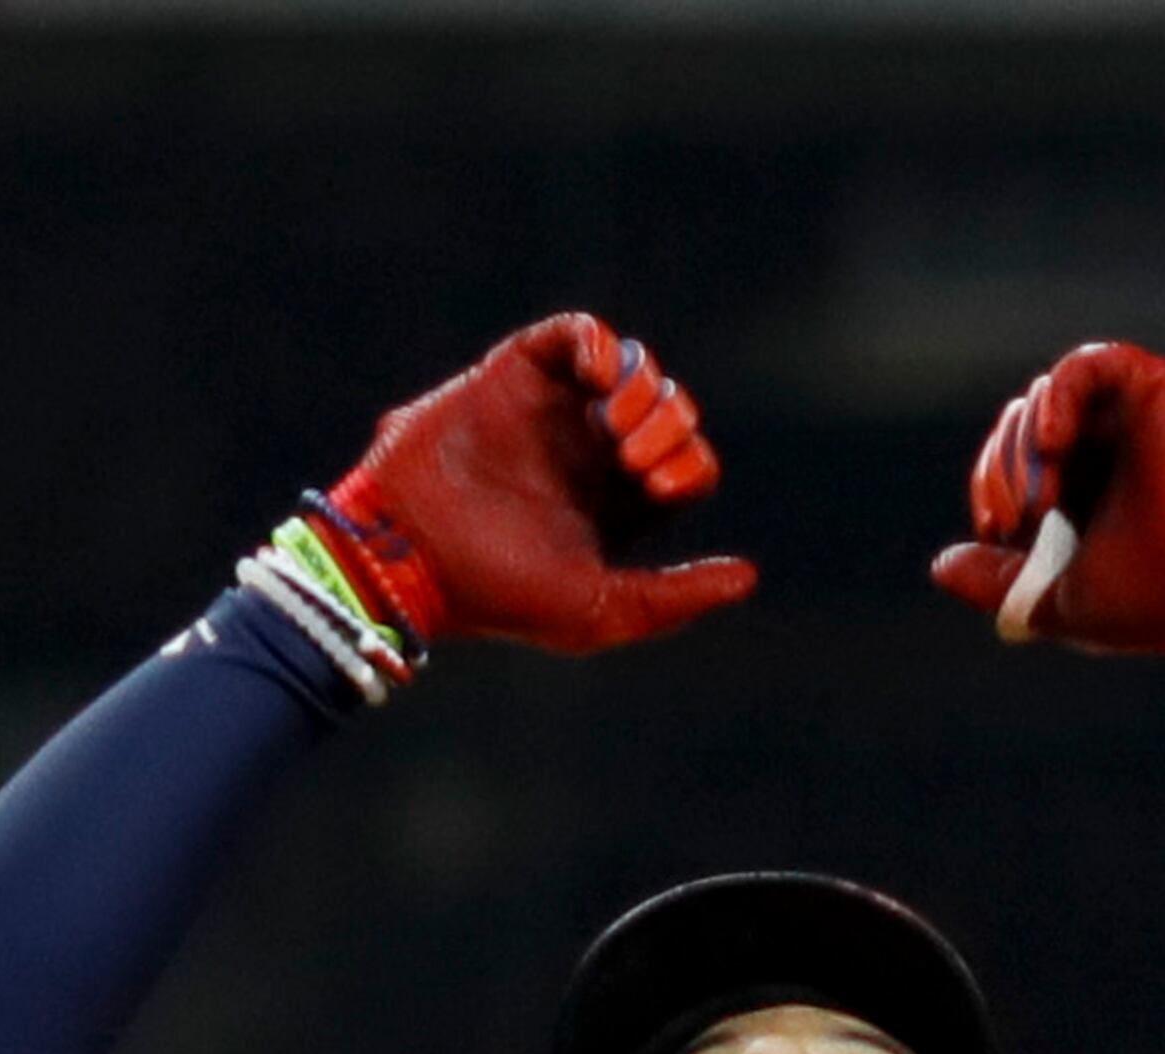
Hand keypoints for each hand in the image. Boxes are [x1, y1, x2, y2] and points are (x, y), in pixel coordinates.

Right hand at [321, 314, 756, 656]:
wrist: (417, 555)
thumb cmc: (501, 593)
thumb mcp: (599, 611)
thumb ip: (674, 597)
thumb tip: (747, 576)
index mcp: (617, 505)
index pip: (689, 464)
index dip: (687, 465)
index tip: (653, 489)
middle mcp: (592, 452)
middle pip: (670, 410)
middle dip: (669, 425)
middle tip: (635, 459)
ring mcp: (558, 408)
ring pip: (634, 366)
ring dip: (642, 389)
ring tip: (613, 427)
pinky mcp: (520, 372)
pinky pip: (580, 332)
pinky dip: (599, 344)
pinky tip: (594, 379)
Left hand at [930, 339, 1164, 683]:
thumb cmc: (1152, 601)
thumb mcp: (1054, 598)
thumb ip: (998, 582)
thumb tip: (941, 565)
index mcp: (1089, 492)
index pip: (1016, 464)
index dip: (993, 486)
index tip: (997, 528)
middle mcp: (1109, 449)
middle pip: (1024, 426)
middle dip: (1005, 468)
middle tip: (1018, 516)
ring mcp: (1131, 416)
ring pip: (1047, 397)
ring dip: (1026, 444)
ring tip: (1043, 495)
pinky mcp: (1153, 387)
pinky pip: (1085, 365)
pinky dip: (1058, 394)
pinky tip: (1054, 439)